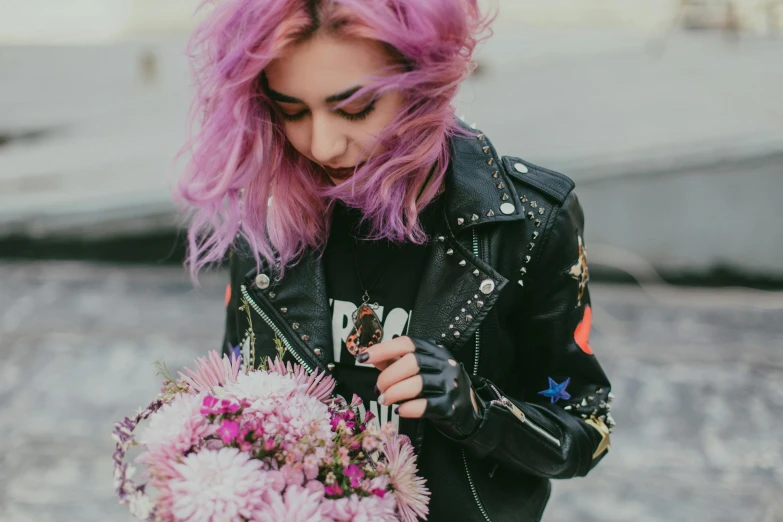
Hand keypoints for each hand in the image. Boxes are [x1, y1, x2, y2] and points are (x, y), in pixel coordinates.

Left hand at [358, 336, 481, 437]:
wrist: (468, 411)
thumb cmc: (438, 386)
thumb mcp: (422, 369)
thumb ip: (396, 361)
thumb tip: (370, 356)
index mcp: (435, 350)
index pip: (407, 343)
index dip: (383, 349)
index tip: (363, 357)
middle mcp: (444, 364)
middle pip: (411, 362)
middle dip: (388, 376)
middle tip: (379, 388)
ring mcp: (450, 384)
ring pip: (416, 384)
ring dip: (394, 393)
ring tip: (384, 400)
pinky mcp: (450, 406)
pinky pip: (424, 405)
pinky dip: (407, 408)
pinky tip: (400, 409)